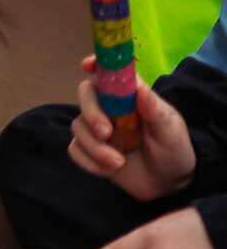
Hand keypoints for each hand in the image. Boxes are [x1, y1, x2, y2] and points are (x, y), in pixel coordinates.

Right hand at [68, 60, 198, 199]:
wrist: (169, 184)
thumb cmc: (174, 151)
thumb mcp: (171, 132)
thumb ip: (156, 111)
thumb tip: (140, 87)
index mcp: (130, 98)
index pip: (110, 74)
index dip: (97, 64)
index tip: (86, 65)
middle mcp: (110, 109)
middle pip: (86, 96)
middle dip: (91, 114)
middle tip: (106, 133)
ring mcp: (97, 129)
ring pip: (78, 127)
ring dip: (95, 148)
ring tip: (119, 163)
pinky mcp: (89, 150)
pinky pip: (75, 150)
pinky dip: (90, 162)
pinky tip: (110, 170)